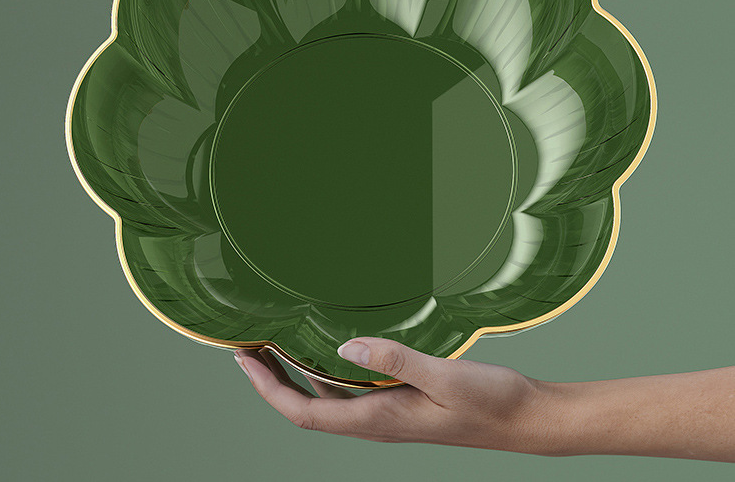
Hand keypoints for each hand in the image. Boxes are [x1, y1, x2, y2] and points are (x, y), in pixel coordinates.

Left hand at [233, 337, 556, 451]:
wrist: (525, 420)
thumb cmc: (491, 401)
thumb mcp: (443, 377)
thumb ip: (395, 361)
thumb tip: (344, 347)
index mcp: (380, 420)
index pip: (306, 414)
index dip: (269, 389)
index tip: (243, 360)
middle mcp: (377, 421)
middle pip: (308, 408)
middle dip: (272, 381)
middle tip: (248, 349)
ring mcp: (388, 414)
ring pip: (327, 401)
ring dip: (297, 377)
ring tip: (278, 347)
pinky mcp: (402, 404)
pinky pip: (352, 392)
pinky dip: (329, 373)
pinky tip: (331, 351)